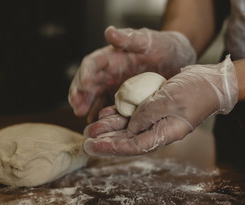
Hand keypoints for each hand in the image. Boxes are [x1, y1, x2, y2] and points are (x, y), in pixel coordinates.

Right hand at [68, 26, 195, 122]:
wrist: (178, 61)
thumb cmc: (163, 46)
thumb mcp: (148, 40)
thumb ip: (129, 38)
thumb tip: (109, 31)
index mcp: (110, 57)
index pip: (91, 64)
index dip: (85, 74)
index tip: (84, 85)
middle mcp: (107, 73)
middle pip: (86, 83)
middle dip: (79, 94)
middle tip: (76, 106)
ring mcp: (112, 88)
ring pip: (93, 98)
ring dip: (85, 107)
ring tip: (82, 116)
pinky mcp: (121, 101)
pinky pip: (107, 109)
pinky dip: (100, 116)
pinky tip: (98, 123)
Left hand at [83, 55, 237, 155]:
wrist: (209, 81)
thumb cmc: (195, 91)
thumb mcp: (170, 100)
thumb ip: (148, 114)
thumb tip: (130, 127)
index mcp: (164, 134)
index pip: (133, 146)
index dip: (111, 147)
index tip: (93, 147)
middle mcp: (156, 130)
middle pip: (126, 140)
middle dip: (105, 141)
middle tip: (85, 141)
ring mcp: (153, 120)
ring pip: (125, 128)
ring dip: (107, 128)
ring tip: (89, 129)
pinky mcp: (151, 109)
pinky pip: (130, 115)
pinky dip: (117, 115)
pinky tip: (104, 113)